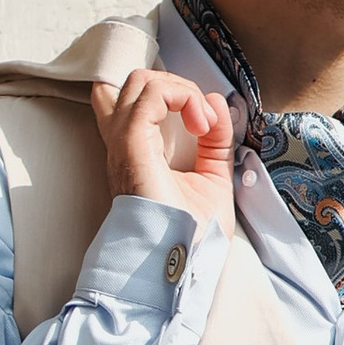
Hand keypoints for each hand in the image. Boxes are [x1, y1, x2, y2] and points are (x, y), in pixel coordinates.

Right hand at [90, 68, 237, 240]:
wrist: (183, 263)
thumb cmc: (190, 234)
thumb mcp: (213, 177)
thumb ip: (216, 140)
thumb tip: (217, 101)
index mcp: (139, 152)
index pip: (137, 100)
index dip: (171, 95)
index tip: (204, 124)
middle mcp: (126, 144)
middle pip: (138, 82)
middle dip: (178, 86)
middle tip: (203, 122)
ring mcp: (126, 143)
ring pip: (142, 81)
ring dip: (182, 90)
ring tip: (202, 124)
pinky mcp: (132, 145)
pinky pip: (151, 94)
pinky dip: (182, 96)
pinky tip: (200, 126)